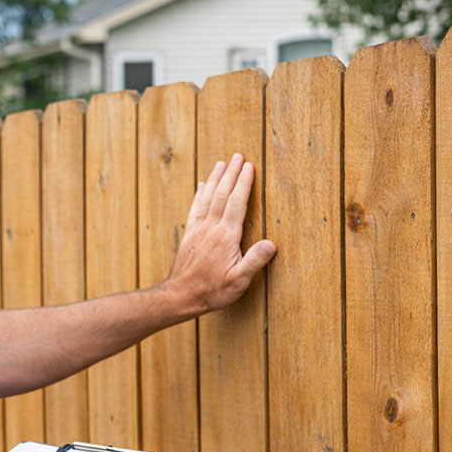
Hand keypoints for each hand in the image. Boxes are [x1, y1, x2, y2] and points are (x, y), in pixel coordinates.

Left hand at [161, 153, 275, 313]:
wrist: (180, 296)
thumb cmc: (212, 291)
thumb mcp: (238, 282)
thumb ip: (254, 261)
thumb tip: (271, 244)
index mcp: (226, 237)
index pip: (237, 203)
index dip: (244, 183)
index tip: (249, 167)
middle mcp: (211, 229)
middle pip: (222, 194)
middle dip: (231, 173)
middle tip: (238, 156)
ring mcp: (198, 230)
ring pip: (207, 197)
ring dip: (216, 178)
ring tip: (222, 163)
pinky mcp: (189, 234)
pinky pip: (195, 208)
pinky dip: (200, 194)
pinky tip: (202, 185)